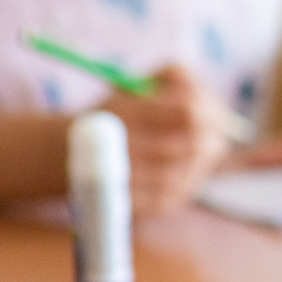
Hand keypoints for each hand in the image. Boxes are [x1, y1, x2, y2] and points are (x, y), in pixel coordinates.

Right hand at [97, 66, 233, 215]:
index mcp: (125, 114)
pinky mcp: (136, 205)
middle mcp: (125, 148)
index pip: (189, 111)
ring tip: (203, 147)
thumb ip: (171, 75)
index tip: (215, 110)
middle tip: (218, 131)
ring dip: (204, 157)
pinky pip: (179, 191)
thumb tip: (200, 85)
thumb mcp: (133, 85)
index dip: (211, 110)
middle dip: (214, 135)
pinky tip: (188, 167)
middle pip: (195, 143)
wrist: (64, 156)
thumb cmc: (112, 115)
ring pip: (190, 169)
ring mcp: (130, 181)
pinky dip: (191, 176)